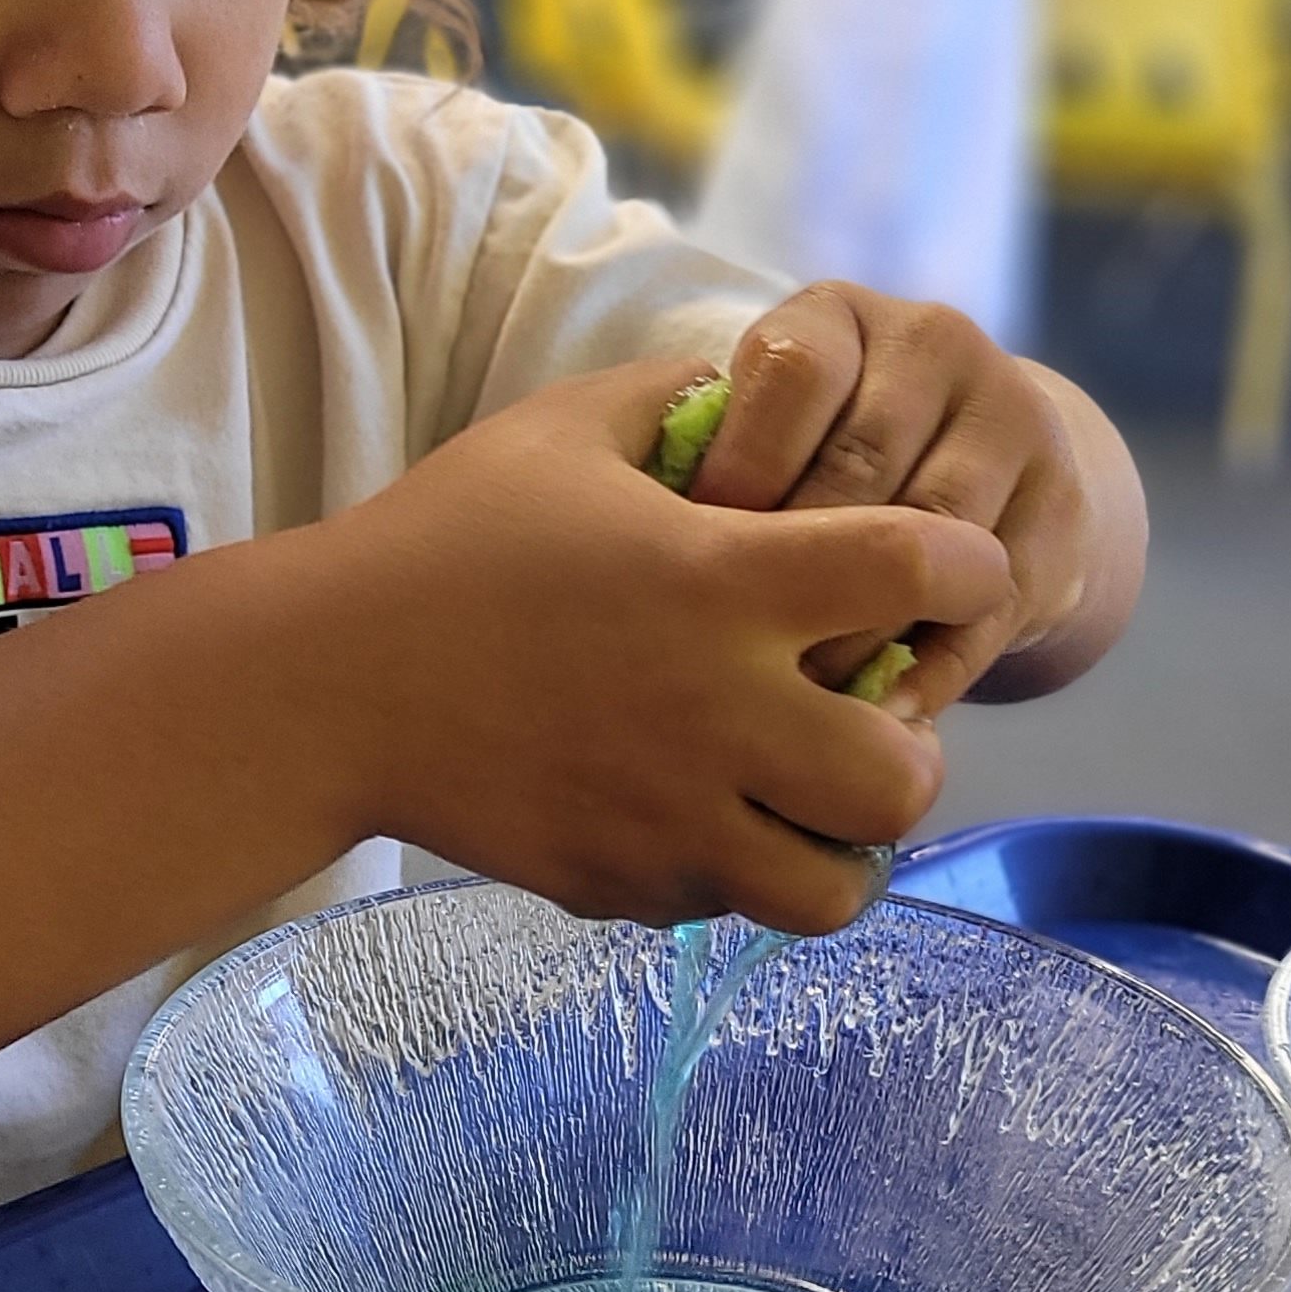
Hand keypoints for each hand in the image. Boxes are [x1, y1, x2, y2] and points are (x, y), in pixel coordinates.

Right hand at [324, 355, 1014, 932]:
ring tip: (814, 804)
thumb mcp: (565, 429)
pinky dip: (740, 872)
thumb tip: (761, 384)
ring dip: (847, 846)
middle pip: (908, 778)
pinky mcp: (621, 883)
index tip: (948, 569)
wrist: (323, 686)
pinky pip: (728, 906)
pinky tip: (704, 817)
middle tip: (875, 721)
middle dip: (918, 750)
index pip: (924, 574)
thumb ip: (683, 396)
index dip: (967, 566)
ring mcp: (670, 817)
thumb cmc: (445, 543)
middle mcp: (717, 714)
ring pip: (836, 887)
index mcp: (723, 584)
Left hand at [685, 288, 1145, 706]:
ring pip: (935, 535)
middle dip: (794, 567)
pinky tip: (876, 718)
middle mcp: (937, 345)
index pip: (796, 371)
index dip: (740, 468)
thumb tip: (655, 556)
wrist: (982, 473)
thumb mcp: (765, 437)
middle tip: (734, 648)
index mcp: (840, 317)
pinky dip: (929, 672)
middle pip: (864, 462)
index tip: (693, 551)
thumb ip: (711, 464)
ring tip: (797, 693)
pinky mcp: (1062, 512)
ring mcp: (1014, 422)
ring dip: (861, 626)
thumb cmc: (820, 466)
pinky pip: (989, 604)